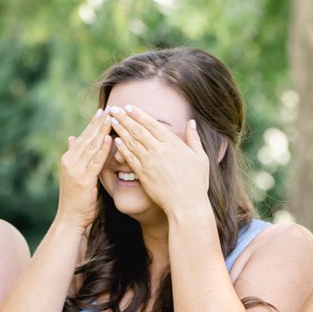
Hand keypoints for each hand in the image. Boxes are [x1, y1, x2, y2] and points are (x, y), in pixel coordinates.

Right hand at [57, 108, 112, 231]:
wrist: (70, 219)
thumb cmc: (77, 200)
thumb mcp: (76, 175)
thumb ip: (77, 157)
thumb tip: (73, 137)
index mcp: (68, 159)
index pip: (83, 137)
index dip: (93, 124)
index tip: (103, 112)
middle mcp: (70, 161)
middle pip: (87, 138)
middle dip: (98, 123)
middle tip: (109, 109)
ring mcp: (75, 170)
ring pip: (91, 146)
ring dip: (102, 131)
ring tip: (112, 118)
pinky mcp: (83, 179)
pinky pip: (95, 161)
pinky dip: (103, 149)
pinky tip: (110, 139)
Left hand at [108, 104, 212, 223]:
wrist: (187, 205)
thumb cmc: (197, 183)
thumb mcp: (201, 158)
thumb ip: (194, 139)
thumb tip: (191, 122)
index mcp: (173, 143)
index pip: (152, 124)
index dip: (138, 114)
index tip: (128, 107)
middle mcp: (159, 150)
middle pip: (137, 130)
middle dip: (124, 118)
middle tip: (113, 109)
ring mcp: (149, 162)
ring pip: (131, 142)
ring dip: (119, 130)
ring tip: (111, 121)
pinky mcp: (143, 174)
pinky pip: (129, 157)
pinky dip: (121, 148)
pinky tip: (115, 141)